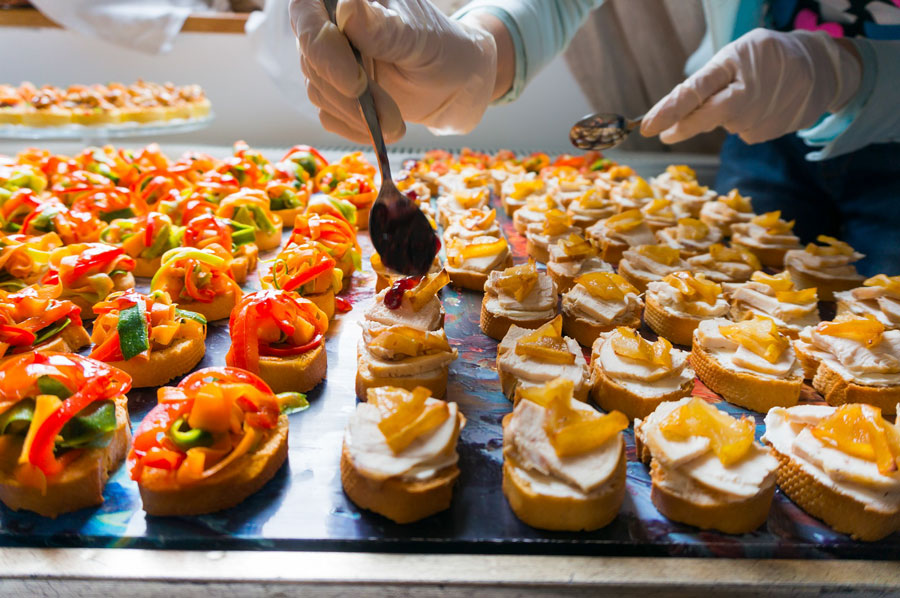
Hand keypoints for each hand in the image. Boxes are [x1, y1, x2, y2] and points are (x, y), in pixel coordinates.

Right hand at [290, 0, 496, 142]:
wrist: (455, 81)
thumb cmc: (440, 46)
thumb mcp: (419, 35)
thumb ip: (384, 28)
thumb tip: (347, 10)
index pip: (307, 13)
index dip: (321, 47)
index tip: (355, 82)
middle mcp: (328, 27)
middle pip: (311, 59)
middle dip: (349, 94)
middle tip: (389, 113)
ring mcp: (328, 61)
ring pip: (318, 91)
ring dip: (356, 115)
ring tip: (396, 123)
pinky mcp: (334, 93)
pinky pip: (329, 116)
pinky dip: (356, 128)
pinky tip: (384, 128)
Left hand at [641, 29, 861, 144]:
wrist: (821, 68)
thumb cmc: (766, 56)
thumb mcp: (737, 55)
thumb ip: (708, 81)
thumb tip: (679, 114)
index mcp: (733, 64)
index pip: (694, 90)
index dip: (668, 110)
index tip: (647, 128)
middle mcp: (746, 93)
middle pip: (705, 118)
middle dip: (682, 127)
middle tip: (665, 134)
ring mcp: (759, 116)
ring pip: (724, 124)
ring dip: (726, 115)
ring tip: (750, 93)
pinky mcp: (768, 133)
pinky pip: (742, 131)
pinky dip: (744, 122)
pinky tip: (762, 106)